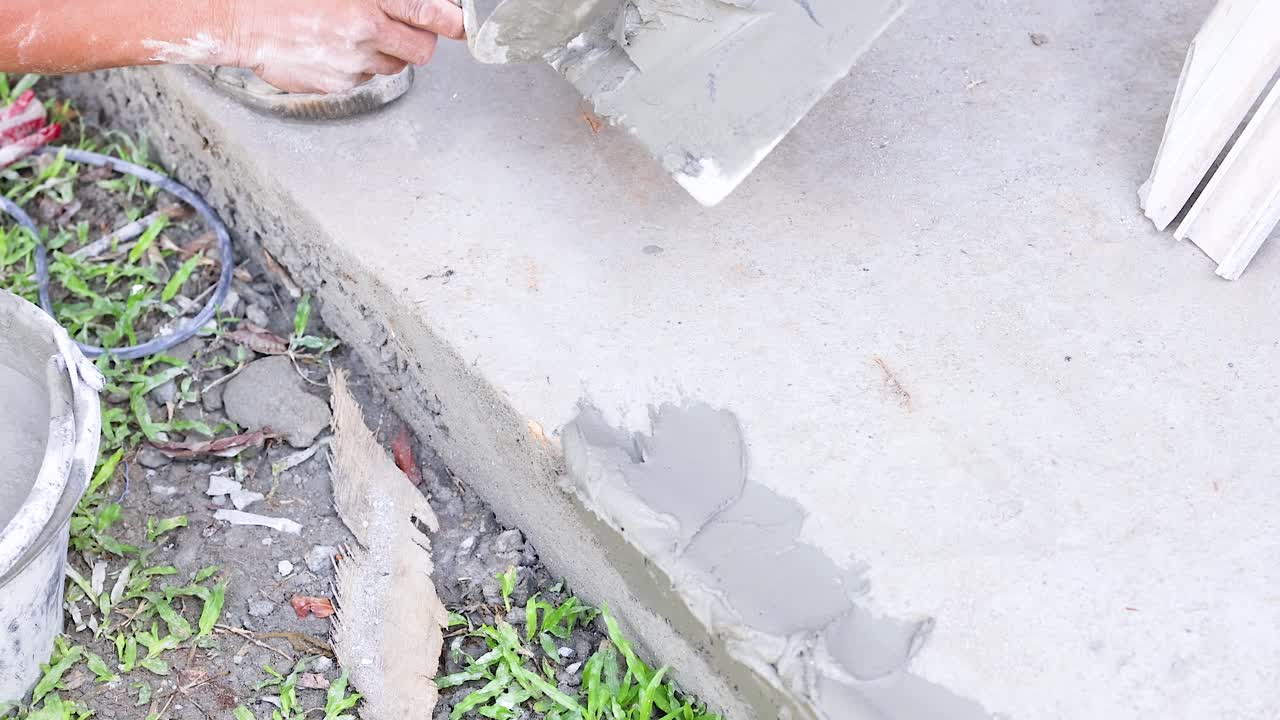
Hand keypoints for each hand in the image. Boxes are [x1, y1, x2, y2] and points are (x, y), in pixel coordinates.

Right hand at [223, 0, 464, 92]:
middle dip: (421, 40)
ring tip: (358, 33)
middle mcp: (365, 29)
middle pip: (423, 49)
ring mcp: (351, 60)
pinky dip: (358, 64)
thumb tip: (415, 2)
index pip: (430, 12)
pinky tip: (334, 45)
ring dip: (388, 52)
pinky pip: (364, 77)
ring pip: (395, 65)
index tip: (460, 24)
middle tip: (407, 29)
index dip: (452, 20)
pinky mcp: (337, 83)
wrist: (236, 17)